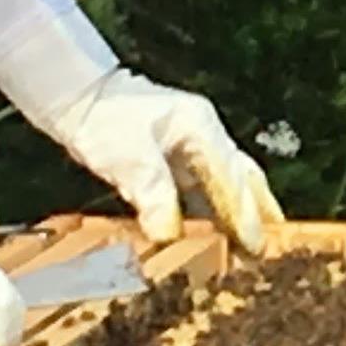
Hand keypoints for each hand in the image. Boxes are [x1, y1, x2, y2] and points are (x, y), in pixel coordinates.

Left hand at [34, 71, 283, 251]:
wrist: (76, 98)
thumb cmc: (102, 118)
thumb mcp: (128, 156)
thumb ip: (153, 193)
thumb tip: (168, 234)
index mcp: (200, 127)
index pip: (231, 177)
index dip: (244, 214)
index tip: (254, 245)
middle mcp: (204, 133)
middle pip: (243, 176)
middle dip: (258, 211)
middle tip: (269, 247)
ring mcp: (191, 144)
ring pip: (227, 182)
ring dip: (238, 213)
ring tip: (250, 245)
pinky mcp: (174, 156)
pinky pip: (204, 187)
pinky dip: (213, 211)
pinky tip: (213, 232)